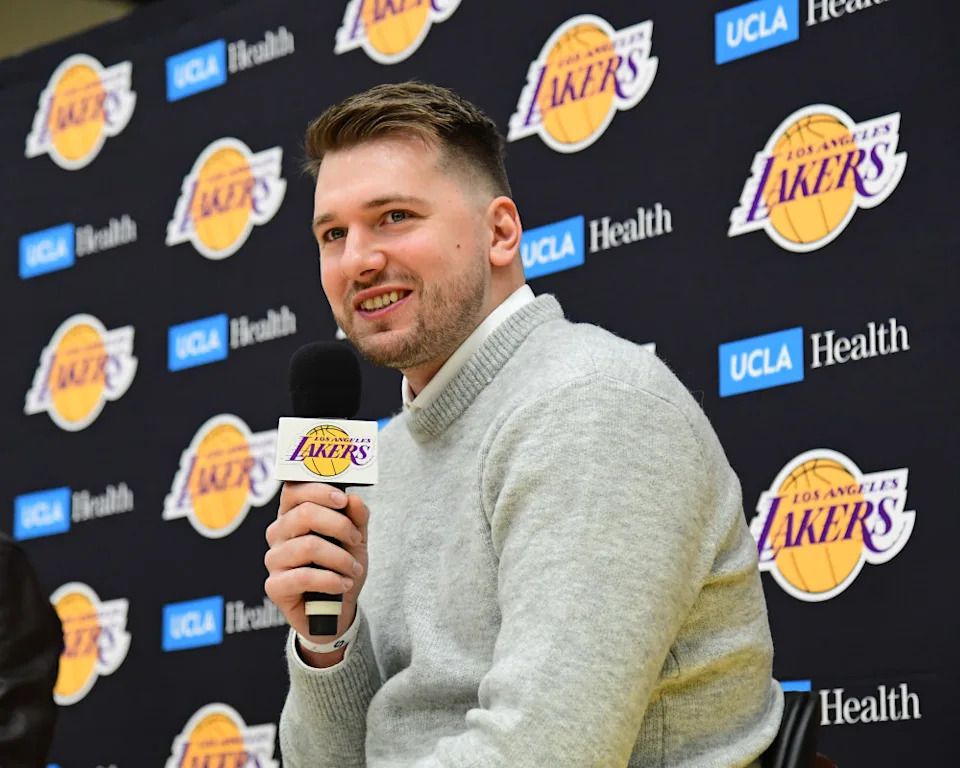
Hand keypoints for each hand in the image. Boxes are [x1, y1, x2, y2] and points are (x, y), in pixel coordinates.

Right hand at [264, 482, 368, 653]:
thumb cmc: (341, 568)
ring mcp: (274, 559)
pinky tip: (343, 584)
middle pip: (304, 514)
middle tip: (356, 540)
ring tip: (354, 569)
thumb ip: (356, 517)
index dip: (319, 490)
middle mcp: (278, 533)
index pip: (294, 490)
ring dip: (340, 558)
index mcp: (293, 515)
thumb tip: (354, 499)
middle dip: (339, 525)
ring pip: (308, 546)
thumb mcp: (356, 539)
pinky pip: (303, 577)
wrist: (338, 609)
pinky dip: (331, 580)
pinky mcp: (274, 586)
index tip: (343, 500)